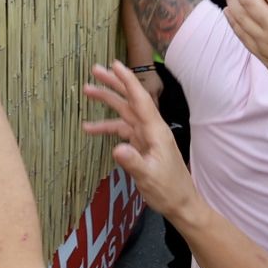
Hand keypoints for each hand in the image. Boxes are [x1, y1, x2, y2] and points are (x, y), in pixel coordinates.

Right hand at [83, 62, 198, 219]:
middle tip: (94, 70)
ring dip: (107, 101)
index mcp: (155, 131)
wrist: (181, 203)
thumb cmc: (168, 190)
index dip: (128, 81)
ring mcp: (145, 137)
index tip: (115, 64)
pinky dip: (106, 127)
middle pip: (130, 101)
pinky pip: (121, 130)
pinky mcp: (141, 146)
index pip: (140, 100)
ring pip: (124, 113)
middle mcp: (151, 129)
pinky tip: (90, 128)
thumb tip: (116, 149)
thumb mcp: (149, 177)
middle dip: (113, 84)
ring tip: (87, 91)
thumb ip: (133, 162)